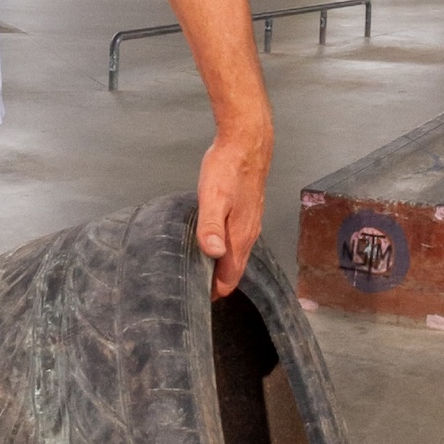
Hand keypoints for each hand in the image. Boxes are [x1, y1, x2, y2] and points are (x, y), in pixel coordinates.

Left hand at [196, 120, 272, 297]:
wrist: (247, 143)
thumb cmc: (228, 169)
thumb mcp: (213, 197)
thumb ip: (212, 227)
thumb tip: (213, 254)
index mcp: (240, 236)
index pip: (230, 277)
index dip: (215, 291)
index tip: (197, 300)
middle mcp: (249, 234)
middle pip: (234, 269)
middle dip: (216, 283)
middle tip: (193, 289)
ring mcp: (250, 223)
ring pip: (236, 255)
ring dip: (220, 266)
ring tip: (199, 271)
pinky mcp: (247, 212)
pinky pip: (237, 240)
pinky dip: (224, 250)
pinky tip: (210, 244)